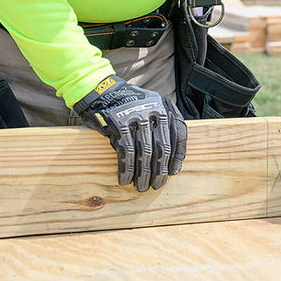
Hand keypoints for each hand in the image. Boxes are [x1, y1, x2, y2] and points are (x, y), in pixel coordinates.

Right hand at [72, 76, 186, 191]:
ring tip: (142, 187)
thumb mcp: (153, 108)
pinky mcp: (119, 124)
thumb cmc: (129, 107)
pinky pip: (126, 151)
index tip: (173, 171)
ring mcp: (136, 117)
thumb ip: (164, 127)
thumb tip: (171, 161)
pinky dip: (126, 168)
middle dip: (160, 170)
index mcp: (166, 107)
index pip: (179, 134)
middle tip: (157, 185)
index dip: (178, 156)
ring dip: (143, 174)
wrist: (101, 93)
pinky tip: (125, 180)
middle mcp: (154, 110)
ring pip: (145, 152)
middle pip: (162, 147)